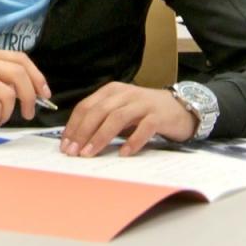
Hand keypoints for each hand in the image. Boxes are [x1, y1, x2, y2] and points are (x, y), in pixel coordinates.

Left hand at [59, 82, 194, 157]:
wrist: (180, 108)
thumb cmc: (145, 112)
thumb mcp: (120, 110)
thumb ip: (102, 120)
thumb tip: (77, 140)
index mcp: (112, 91)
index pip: (86, 106)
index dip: (73, 126)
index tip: (65, 144)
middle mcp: (125, 94)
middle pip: (98, 111)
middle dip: (82, 132)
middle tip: (73, 152)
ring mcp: (142, 103)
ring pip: (117, 118)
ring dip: (100, 137)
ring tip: (90, 153)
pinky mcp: (159, 115)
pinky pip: (143, 128)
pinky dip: (132, 141)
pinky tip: (123, 154)